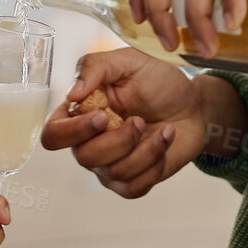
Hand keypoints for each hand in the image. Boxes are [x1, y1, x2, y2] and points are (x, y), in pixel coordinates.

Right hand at [40, 48, 205, 198]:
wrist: (194, 104)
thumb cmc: (158, 80)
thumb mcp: (128, 61)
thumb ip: (94, 67)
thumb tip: (71, 94)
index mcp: (80, 113)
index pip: (53, 135)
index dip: (72, 131)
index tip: (103, 116)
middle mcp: (89, 142)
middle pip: (83, 157)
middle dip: (118, 140)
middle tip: (139, 120)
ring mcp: (109, 165)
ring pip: (113, 172)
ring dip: (145, 149)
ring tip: (163, 128)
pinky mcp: (132, 181)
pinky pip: (134, 186)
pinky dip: (155, 162)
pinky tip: (165, 140)